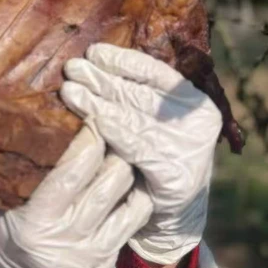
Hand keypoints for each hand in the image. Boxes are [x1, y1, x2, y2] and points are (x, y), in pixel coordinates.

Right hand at [0, 125, 151, 267]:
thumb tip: (68, 125)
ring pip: (128, 214)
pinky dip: (127, 214)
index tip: (96, 121)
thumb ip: (36, 170)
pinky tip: (123, 198)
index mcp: (32, 223)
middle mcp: (60, 247)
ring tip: (129, 164)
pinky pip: (124, 238)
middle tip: (117, 137)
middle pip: (108, 189)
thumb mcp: (4, 194)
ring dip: (131, 184)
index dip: (90, 143)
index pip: (71, 174)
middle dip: (117, 157)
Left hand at [61, 43, 221, 264]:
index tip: (94, 52)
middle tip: (72, 68)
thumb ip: (135, 95)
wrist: (172, 215)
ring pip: (133, 117)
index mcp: (194, 101)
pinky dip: (111, 131)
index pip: (155, 73)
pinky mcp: (175, 174)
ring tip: (69, 90)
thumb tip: (93, 61)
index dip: (123, 61)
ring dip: (97, 102)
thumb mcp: (151, 121)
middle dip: (102, 79)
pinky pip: (135, 146)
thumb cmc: (153, 157)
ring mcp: (190, 148)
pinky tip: (90, 121)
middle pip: (139, 93)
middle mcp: (198, 121)